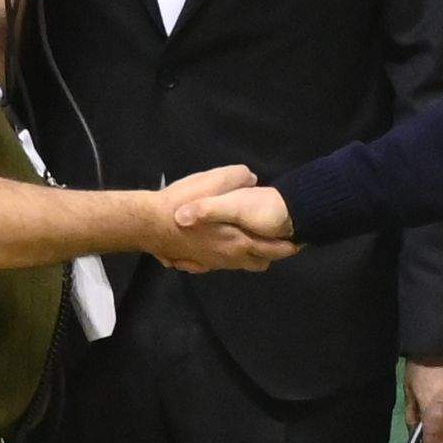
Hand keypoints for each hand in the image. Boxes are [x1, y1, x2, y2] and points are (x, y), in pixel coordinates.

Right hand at [147, 164, 291, 274]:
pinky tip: (218, 242)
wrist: (145, 224)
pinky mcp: (194, 262)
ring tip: (248, 239)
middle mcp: (227, 258)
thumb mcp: (213, 184)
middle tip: (274, 239)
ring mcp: (210, 262)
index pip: (273, 250)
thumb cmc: (181, 205)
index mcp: (238, 242)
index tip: (298, 240)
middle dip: (269, 254)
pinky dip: (225, 256)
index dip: (288, 246)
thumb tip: (251, 178)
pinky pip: (218, 264)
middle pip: (259, 263)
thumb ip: (236, 180)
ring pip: (238, 265)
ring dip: (247, 255)